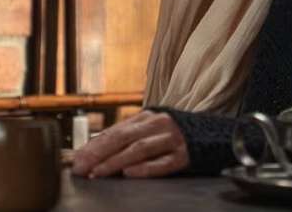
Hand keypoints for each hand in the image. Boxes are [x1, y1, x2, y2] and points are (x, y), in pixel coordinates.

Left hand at [71, 110, 189, 178]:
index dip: (93, 146)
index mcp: (146, 117)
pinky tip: (129, 174)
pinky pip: (162, 163)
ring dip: (115, 162)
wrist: (214, 134)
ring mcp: (171, 140)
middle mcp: (157, 125)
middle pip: (123, 138)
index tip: (77, 160)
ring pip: (138, 150)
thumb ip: (127, 137)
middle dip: (99, 153)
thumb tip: (94, 149)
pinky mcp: (184, 156)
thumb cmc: (174, 134)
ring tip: (98, 172)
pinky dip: (145, 168)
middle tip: (82, 167)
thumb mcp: (151, 129)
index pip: (114, 132)